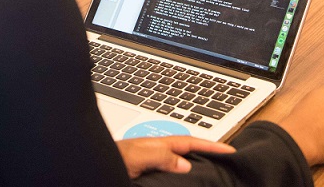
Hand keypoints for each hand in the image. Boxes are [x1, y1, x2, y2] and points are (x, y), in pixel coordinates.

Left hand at [116, 136, 234, 178]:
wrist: (94, 166)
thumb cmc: (111, 158)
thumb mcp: (138, 156)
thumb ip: (161, 156)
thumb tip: (186, 164)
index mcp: (159, 144)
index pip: (191, 142)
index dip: (211, 145)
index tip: (230, 150)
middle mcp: (157, 151)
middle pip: (189, 150)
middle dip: (208, 152)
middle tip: (227, 159)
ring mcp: (153, 161)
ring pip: (181, 162)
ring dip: (196, 163)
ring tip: (213, 169)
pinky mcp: (148, 173)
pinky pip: (172, 173)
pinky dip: (183, 174)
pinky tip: (187, 180)